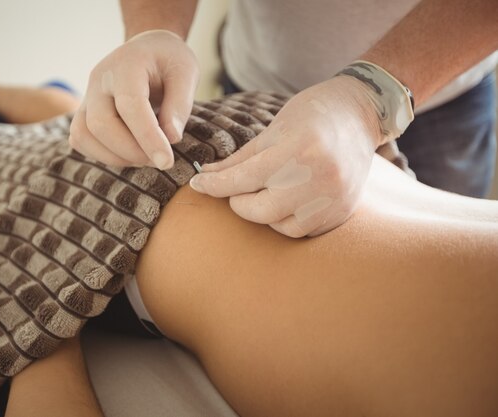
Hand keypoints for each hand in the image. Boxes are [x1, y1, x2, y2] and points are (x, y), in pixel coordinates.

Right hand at [68, 30, 198, 169]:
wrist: (148, 48)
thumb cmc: (169, 61)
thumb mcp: (186, 73)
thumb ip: (180, 104)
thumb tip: (171, 138)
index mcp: (126, 65)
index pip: (130, 105)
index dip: (147, 137)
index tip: (166, 161)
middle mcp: (99, 80)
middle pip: (101, 124)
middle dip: (131, 151)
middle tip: (160, 160)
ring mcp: (87, 96)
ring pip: (84, 135)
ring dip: (115, 157)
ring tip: (145, 157)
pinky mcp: (84, 112)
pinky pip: (80, 140)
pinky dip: (103, 155)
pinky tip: (129, 154)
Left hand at [189, 76, 383, 237]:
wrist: (361, 114)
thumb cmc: (311, 114)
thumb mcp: (272, 129)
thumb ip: (239, 159)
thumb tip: (205, 175)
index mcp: (297, 150)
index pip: (243, 179)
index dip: (214, 184)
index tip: (197, 184)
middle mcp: (318, 177)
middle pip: (260, 211)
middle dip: (239, 203)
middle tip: (238, 190)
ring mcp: (333, 198)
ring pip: (281, 225)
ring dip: (265, 214)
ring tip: (269, 192)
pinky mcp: (342, 211)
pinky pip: (304, 230)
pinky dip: (288, 220)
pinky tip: (288, 201)